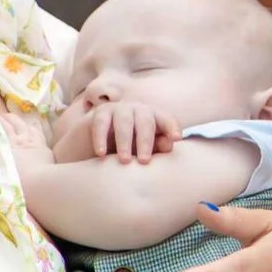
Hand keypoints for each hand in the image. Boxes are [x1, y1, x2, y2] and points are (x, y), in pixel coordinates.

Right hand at [55, 88, 177, 161]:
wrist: (95, 148)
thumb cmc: (127, 151)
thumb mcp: (143, 152)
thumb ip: (157, 148)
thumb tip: (168, 144)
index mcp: (154, 118)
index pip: (166, 119)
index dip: (171, 126)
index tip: (177, 138)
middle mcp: (138, 109)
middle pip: (145, 121)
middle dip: (145, 142)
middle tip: (143, 161)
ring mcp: (119, 109)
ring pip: (124, 121)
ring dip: (124, 141)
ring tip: (124, 161)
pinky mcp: (100, 113)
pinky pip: (101, 123)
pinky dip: (100, 138)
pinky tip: (101, 154)